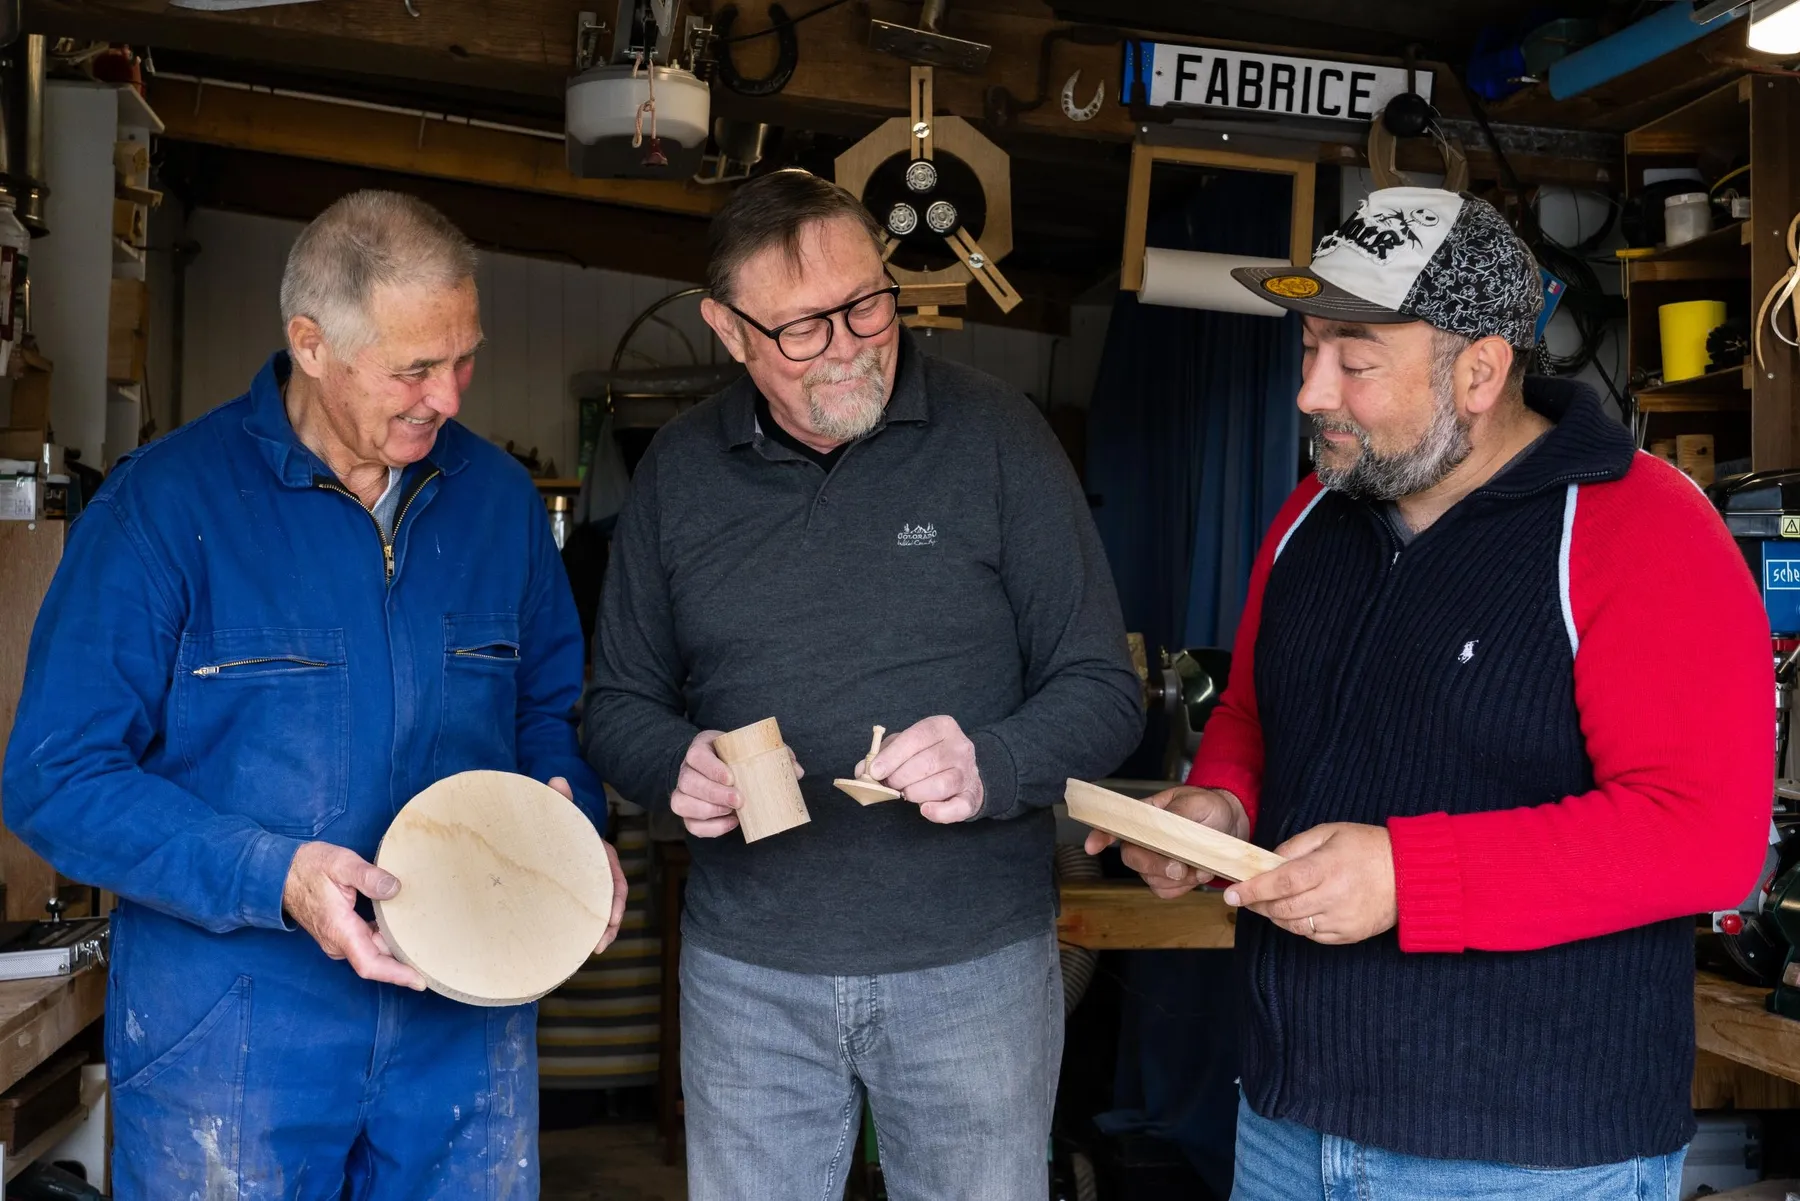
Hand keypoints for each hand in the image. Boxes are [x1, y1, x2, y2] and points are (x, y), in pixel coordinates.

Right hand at [282, 841, 425, 989]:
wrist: (280, 873)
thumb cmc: (309, 867)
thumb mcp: (341, 863)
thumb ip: (368, 876)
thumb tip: (395, 888)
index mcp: (339, 930)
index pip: (370, 964)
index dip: (396, 974)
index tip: (420, 980)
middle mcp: (338, 942)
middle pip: (377, 960)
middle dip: (404, 964)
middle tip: (436, 962)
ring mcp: (339, 939)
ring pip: (373, 953)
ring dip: (397, 953)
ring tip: (428, 951)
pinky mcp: (341, 933)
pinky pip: (368, 944)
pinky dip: (387, 941)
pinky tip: (406, 934)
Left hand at [546, 777, 628, 954]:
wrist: (545, 828)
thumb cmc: (556, 822)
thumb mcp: (560, 812)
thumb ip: (560, 800)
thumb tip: (557, 780)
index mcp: (599, 855)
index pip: (614, 878)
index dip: (616, 900)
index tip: (612, 917)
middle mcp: (596, 872)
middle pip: (610, 900)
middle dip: (610, 923)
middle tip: (602, 943)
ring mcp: (585, 884)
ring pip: (598, 910)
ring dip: (599, 930)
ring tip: (592, 950)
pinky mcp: (573, 893)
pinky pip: (583, 912)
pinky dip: (584, 928)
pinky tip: (576, 944)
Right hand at [671, 729, 802, 837]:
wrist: (718, 767)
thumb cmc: (737, 757)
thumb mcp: (752, 748)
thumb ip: (774, 754)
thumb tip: (797, 770)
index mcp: (701, 748)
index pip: (696, 755)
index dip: (711, 768)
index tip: (731, 777)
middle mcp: (686, 769)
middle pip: (688, 782)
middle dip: (713, 794)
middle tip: (739, 800)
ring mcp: (683, 791)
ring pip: (681, 803)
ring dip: (708, 811)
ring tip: (734, 813)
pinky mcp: (688, 811)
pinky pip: (690, 824)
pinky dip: (710, 828)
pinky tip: (731, 823)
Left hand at [864, 716, 982, 823]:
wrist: (963, 772)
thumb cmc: (928, 756)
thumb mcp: (906, 746)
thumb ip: (883, 754)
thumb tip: (863, 769)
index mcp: (942, 726)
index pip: (917, 737)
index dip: (893, 755)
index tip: (876, 771)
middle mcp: (960, 746)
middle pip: (927, 762)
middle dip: (900, 777)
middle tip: (889, 784)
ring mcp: (968, 772)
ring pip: (940, 785)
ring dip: (915, 793)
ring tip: (906, 793)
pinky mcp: (972, 796)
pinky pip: (958, 807)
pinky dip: (940, 812)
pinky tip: (925, 810)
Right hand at [1084, 786, 1246, 898]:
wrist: (1232, 825)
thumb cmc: (1211, 808)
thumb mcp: (1198, 803)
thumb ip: (1178, 816)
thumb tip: (1161, 830)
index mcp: (1146, 815)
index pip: (1117, 824)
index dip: (1100, 835)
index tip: (1092, 847)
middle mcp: (1146, 839)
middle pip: (1132, 857)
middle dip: (1155, 866)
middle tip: (1180, 867)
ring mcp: (1156, 860)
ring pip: (1150, 878)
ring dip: (1177, 879)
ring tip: (1202, 866)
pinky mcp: (1169, 878)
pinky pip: (1165, 891)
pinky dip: (1183, 888)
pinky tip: (1198, 875)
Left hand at [1223, 822, 1396, 944]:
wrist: (1409, 873)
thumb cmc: (1367, 847)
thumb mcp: (1329, 833)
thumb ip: (1295, 847)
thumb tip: (1268, 861)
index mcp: (1326, 868)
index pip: (1280, 883)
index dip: (1252, 890)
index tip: (1231, 894)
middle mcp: (1333, 896)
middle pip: (1283, 908)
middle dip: (1258, 905)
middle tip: (1246, 897)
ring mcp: (1341, 919)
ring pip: (1294, 926)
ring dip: (1276, 916)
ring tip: (1270, 903)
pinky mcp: (1348, 934)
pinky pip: (1312, 935)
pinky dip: (1298, 926)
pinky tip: (1298, 911)